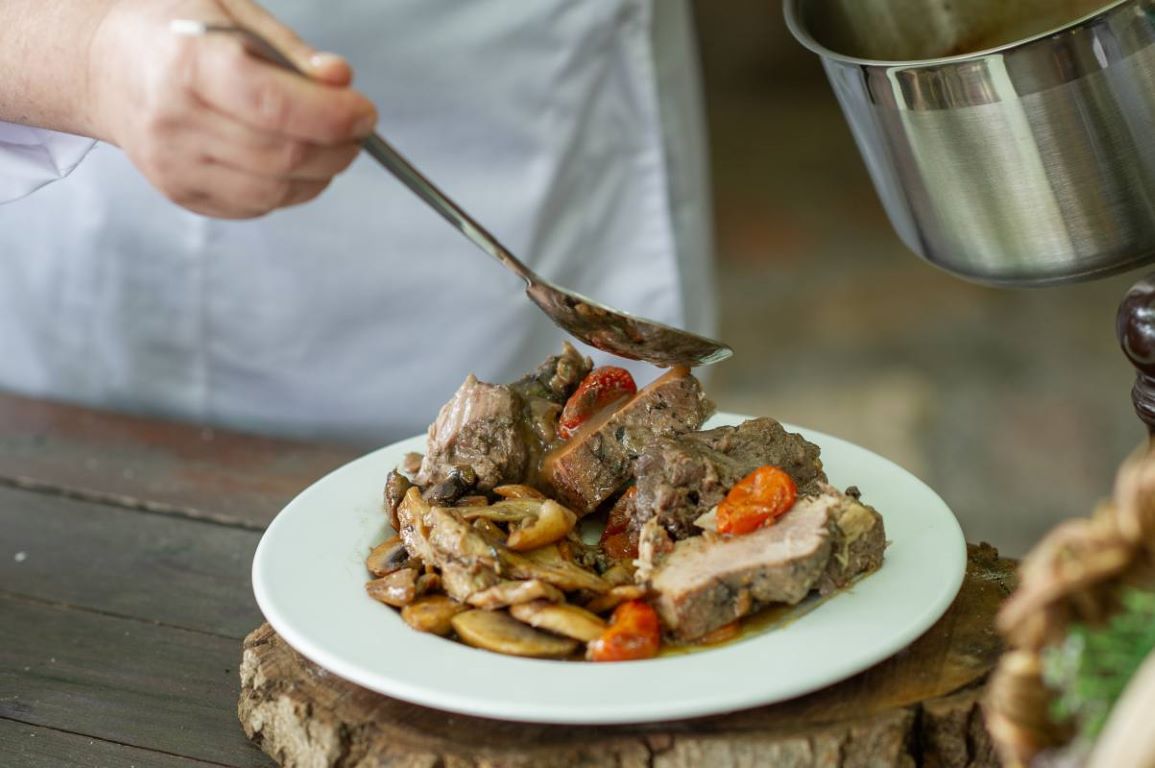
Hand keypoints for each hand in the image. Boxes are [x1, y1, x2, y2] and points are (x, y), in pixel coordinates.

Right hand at [87, 0, 375, 217]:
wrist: (105, 66)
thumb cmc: (175, 32)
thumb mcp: (231, 12)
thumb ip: (290, 50)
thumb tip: (341, 80)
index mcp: (188, 63)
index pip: (276, 106)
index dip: (333, 116)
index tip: (365, 112)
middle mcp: (176, 121)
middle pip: (285, 155)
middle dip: (339, 147)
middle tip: (356, 130)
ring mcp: (176, 165)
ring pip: (277, 190)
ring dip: (322, 172)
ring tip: (328, 144)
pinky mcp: (183, 194)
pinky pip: (258, 206)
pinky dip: (292, 189)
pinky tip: (292, 162)